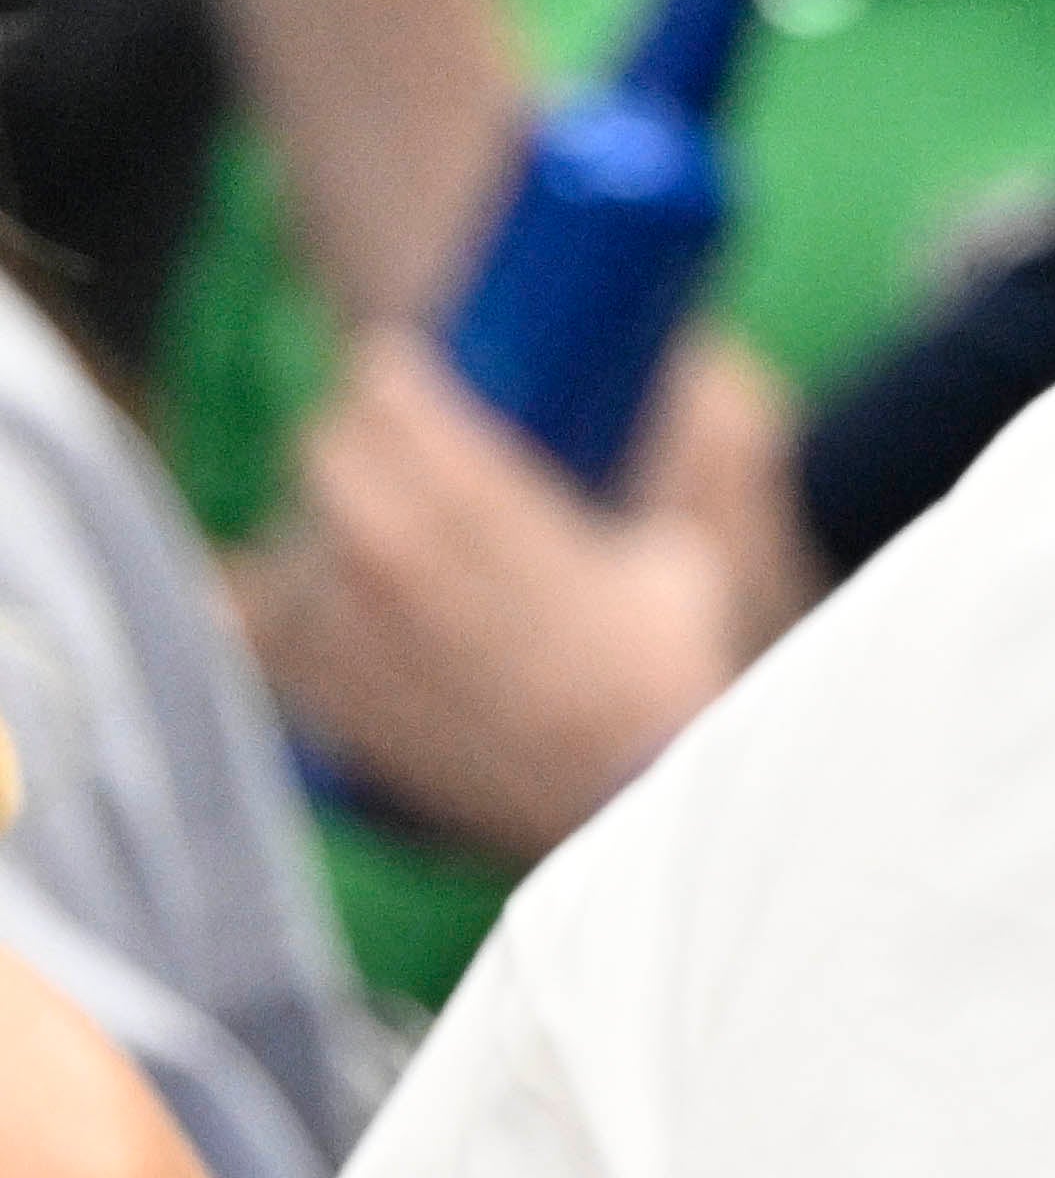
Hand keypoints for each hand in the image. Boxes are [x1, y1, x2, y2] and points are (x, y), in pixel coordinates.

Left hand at [232, 332, 795, 862]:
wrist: (623, 798)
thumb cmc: (662, 677)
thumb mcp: (674, 557)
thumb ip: (649, 477)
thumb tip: (688, 399)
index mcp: (482, 505)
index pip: (385, 392)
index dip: (397, 379)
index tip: (406, 380)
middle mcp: (396, 556)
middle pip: (325, 448)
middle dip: (360, 447)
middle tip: (394, 464)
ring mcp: (346, 627)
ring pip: (291, 531)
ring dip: (328, 530)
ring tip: (378, 555)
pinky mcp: (318, 688)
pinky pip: (243, 613)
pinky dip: (267, 602)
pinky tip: (316, 605)